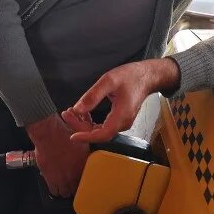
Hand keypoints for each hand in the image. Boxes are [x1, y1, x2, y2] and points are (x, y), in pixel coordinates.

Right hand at [26, 114, 88, 197]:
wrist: (50, 135)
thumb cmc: (65, 134)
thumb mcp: (83, 142)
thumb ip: (87, 153)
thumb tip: (90, 157)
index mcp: (83, 166)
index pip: (86, 181)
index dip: (83, 182)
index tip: (79, 180)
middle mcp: (74, 174)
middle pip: (76, 190)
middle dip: (74, 188)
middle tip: (71, 184)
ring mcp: (63, 178)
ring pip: (65, 193)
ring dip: (65, 191)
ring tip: (63, 186)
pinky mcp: (51, 179)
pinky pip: (54, 191)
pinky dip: (54, 190)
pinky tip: (54, 186)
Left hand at [61, 58, 180, 143]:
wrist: (147, 76)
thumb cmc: (131, 76)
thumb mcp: (109, 81)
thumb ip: (93, 96)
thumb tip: (78, 109)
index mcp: (121, 116)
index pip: (102, 135)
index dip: (86, 137)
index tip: (72, 136)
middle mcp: (122, 123)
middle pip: (98, 133)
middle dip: (80, 126)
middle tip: (66, 113)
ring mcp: (122, 122)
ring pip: (100, 130)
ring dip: (84, 124)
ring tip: (71, 112)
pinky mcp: (120, 119)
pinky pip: (103, 126)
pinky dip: (91, 121)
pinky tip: (82, 112)